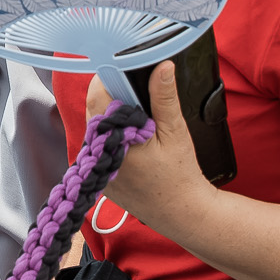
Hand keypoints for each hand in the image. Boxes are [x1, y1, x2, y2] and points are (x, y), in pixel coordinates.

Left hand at [81, 60, 211, 228]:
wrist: (183, 213)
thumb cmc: (180, 175)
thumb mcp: (174, 131)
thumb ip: (164, 97)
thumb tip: (162, 67)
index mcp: (112, 138)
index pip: (97, 96)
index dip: (110, 80)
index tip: (125, 73)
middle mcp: (97, 153)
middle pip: (96, 111)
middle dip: (115, 100)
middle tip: (139, 98)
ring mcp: (97, 167)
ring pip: (97, 128)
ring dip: (114, 120)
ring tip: (139, 123)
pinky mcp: (101, 177)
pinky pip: (101, 148)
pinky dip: (114, 140)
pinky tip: (135, 144)